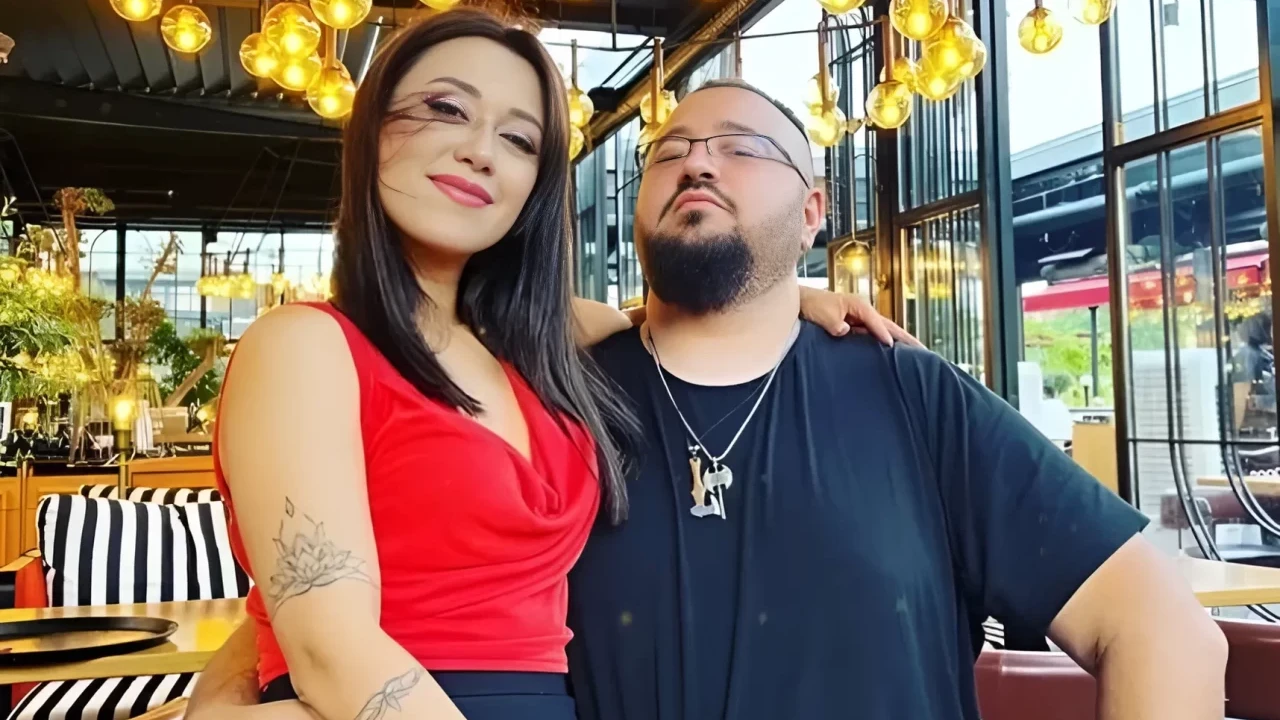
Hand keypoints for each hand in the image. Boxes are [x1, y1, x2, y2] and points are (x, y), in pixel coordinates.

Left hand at [798, 286, 922, 347]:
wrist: (802, 302)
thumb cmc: (813, 305)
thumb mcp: (823, 315)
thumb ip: (835, 324)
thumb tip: (845, 330)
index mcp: (858, 306)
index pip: (876, 322)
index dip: (883, 333)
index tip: (892, 346)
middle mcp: (864, 311)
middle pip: (889, 325)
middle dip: (905, 337)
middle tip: (922, 350)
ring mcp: (862, 318)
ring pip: (885, 330)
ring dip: (900, 340)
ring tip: (917, 353)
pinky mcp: (857, 326)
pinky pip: (875, 335)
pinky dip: (886, 342)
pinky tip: (895, 353)